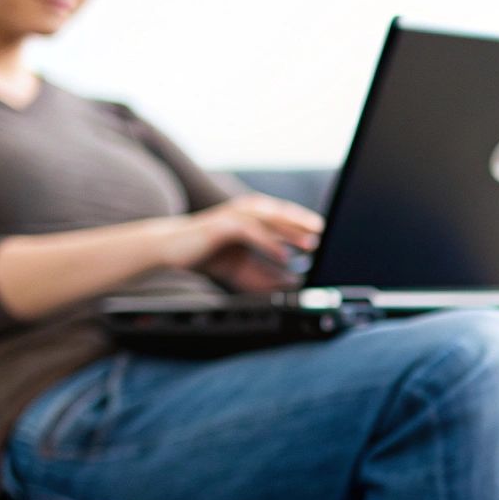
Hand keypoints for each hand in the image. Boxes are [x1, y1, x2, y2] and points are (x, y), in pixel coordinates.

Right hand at [165, 193, 324, 290]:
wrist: (171, 252)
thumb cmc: (209, 258)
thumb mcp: (245, 271)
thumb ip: (268, 276)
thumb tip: (293, 286)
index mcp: (252, 219)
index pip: (285, 219)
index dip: (306, 226)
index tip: (326, 238)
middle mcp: (246, 213)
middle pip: (282, 216)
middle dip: (305, 226)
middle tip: (327, 237)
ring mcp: (234, 216)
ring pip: (269, 221)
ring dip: (292, 233)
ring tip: (311, 245)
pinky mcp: (223, 226)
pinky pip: (251, 232)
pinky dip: (269, 244)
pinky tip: (284, 255)